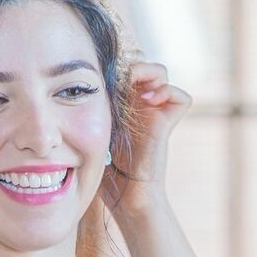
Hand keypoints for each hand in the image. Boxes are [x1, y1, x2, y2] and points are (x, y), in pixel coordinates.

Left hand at [103, 55, 191, 215]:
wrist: (126, 193)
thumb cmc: (105, 171)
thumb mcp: (93, 132)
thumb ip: (90, 111)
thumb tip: (76, 88)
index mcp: (122, 103)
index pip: (125, 67)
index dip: (118, 65)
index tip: (104, 77)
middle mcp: (141, 104)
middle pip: (144, 63)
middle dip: (133, 64)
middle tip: (121, 79)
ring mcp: (157, 112)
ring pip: (161, 72)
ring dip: (148, 72)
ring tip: (135, 88)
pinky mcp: (169, 122)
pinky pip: (180, 95)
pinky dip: (167, 91)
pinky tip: (149, 102)